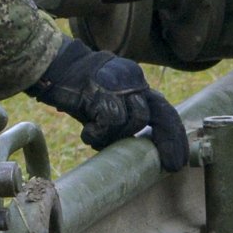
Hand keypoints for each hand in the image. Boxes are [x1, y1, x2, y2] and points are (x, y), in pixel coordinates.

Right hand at [31, 39, 189, 170]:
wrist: (56, 66)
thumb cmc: (79, 91)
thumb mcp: (108, 103)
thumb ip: (124, 117)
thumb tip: (135, 150)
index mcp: (138, 84)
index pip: (164, 110)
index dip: (174, 136)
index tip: (177, 160)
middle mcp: (134, 81)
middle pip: (161, 113)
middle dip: (168, 141)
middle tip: (172, 165)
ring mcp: (119, 84)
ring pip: (134, 120)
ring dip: (116, 135)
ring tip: (96, 136)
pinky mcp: (101, 89)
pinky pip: (110, 119)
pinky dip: (98, 133)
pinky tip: (86, 132)